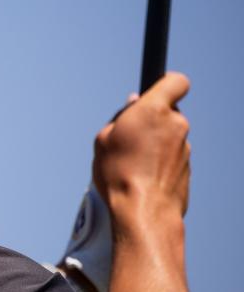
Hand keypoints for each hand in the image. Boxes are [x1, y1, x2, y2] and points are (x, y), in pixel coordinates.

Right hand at [92, 72, 190, 226]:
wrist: (143, 210)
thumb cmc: (119, 173)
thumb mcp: (104, 139)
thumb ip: (120, 117)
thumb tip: (132, 105)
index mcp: (155, 110)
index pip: (176, 81)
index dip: (165, 84)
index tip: (154, 92)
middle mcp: (176, 125)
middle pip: (168, 111)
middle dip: (151, 119)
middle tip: (129, 134)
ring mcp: (185, 147)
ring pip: (169, 135)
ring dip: (155, 142)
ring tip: (132, 160)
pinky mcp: (187, 167)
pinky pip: (171, 156)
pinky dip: (159, 161)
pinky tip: (141, 175)